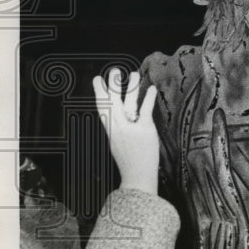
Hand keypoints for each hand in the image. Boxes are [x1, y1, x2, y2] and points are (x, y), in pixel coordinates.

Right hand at [92, 69, 159, 195]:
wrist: (137, 178)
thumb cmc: (130, 161)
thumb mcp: (118, 144)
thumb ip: (119, 129)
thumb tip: (120, 115)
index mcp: (111, 132)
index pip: (102, 109)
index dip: (99, 93)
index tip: (97, 79)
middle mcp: (118, 129)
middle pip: (112, 103)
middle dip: (112, 86)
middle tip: (113, 70)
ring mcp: (130, 129)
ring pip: (128, 104)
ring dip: (131, 87)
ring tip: (133, 74)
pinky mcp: (144, 131)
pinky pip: (145, 111)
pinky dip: (148, 99)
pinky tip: (152, 89)